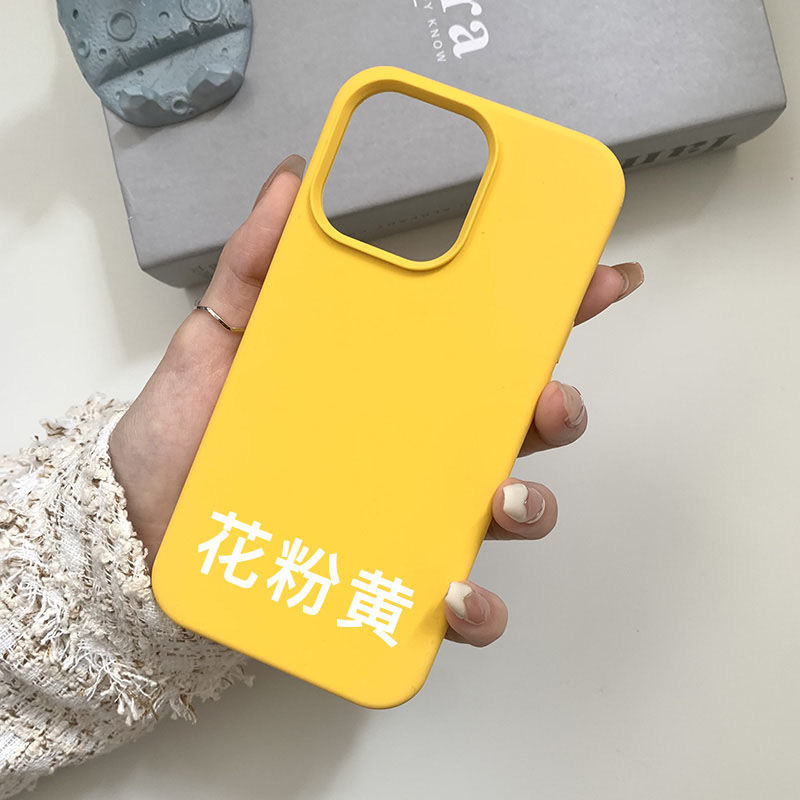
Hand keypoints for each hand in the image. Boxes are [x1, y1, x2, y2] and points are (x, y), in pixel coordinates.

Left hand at [109, 154, 642, 648]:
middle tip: (548, 398)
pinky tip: (453, 593)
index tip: (597, 279)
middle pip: (520, 426)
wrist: (144, 521)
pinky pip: (458, 606)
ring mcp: (410, 513)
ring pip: (508, 511)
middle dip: (560, 409)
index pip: (487, 342)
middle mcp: (417, 446)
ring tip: (502, 496)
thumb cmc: (191, 431)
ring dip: (531, 504)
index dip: (551, 310)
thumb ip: (257, 262)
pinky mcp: (388, 581)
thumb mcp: (221, 334)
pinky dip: (476, 608)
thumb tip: (295, 183)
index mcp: (395, 381)